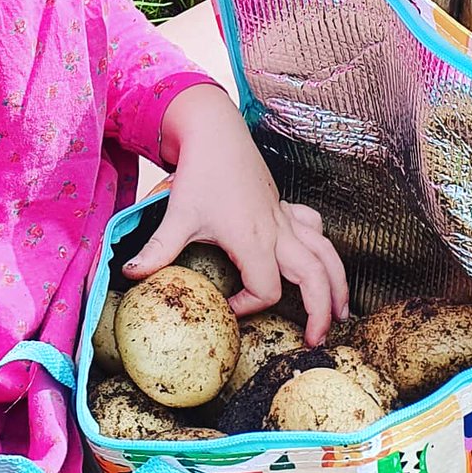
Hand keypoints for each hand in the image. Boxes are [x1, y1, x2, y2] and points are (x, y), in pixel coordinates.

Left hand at [122, 85, 349, 344]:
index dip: (248, 307)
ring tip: (341, 313)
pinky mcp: (282, 205)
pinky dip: (322, 246)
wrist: (216, 131)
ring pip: (326, 253)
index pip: (266, 290)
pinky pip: (314, 228)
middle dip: (321, 311)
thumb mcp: (178, 215)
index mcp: (254, 240)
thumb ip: (158, 250)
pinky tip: (321, 261)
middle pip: (315, 277)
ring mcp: (284, 217)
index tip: (226, 307)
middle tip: (316, 341)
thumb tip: (130, 275)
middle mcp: (277, 231)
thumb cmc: (200, 172)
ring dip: (337, 283)